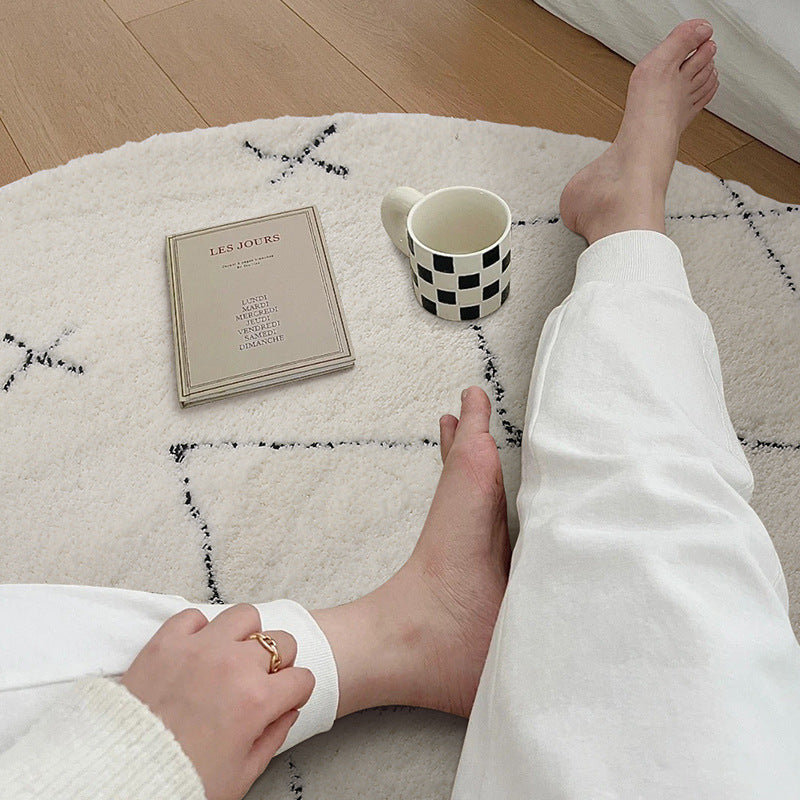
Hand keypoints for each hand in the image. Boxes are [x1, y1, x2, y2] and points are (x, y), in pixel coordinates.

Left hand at [120, 603, 314, 799]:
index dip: (295, 692)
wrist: (120, 777)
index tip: (284, 697)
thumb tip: (288, 711)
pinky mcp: (167, 642)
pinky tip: (197, 650)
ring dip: (245, 635)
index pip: (302, 678)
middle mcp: (234, 666)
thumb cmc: (177, 780)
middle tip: (260, 678)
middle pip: (282, 642)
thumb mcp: (241, 774)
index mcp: (257, 701)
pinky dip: (200, 629)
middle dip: (278, 662)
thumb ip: (274, 737)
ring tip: (232, 655)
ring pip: (245, 616)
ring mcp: (200, 649)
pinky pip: (195, 615)